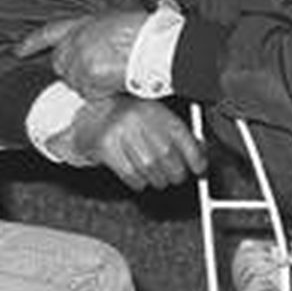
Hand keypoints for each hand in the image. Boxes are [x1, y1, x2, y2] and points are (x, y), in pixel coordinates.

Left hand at [16, 11, 147, 98]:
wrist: (153, 44)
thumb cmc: (144, 32)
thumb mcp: (113, 21)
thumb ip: (95, 35)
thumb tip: (94, 50)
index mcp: (83, 23)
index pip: (49, 32)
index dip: (33, 42)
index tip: (19, 50)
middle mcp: (75, 41)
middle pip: (60, 65)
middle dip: (75, 71)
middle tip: (99, 71)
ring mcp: (79, 60)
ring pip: (75, 83)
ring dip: (90, 84)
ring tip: (113, 74)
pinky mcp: (86, 77)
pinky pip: (88, 94)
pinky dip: (100, 93)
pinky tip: (114, 83)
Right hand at [68, 97, 205, 191]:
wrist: (90, 117)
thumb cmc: (128, 121)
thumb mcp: (155, 121)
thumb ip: (177, 136)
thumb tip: (201, 155)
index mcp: (155, 108)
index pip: (182, 135)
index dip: (195, 156)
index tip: (200, 168)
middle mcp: (138, 117)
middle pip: (167, 154)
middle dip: (176, 172)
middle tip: (175, 177)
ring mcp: (120, 131)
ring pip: (149, 166)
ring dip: (158, 179)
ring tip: (158, 179)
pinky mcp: (106, 145)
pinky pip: (130, 173)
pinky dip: (139, 182)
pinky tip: (140, 178)